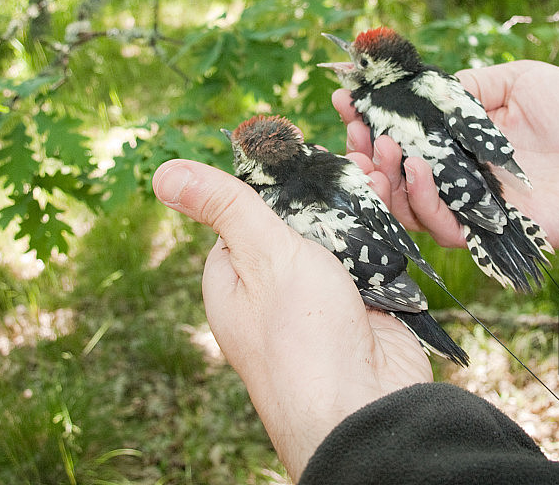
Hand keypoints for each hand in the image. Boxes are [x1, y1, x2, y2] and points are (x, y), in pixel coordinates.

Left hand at [152, 160, 431, 480]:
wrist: (364, 407)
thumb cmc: (302, 334)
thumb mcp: (261, 255)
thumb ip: (225, 206)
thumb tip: (163, 173)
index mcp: (234, 276)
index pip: (248, 211)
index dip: (281, 179)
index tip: (310, 150)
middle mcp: (274, 288)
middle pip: (301, 220)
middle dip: (331, 189)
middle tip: (363, 156)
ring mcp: (321, 298)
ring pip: (340, 236)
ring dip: (362, 205)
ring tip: (385, 167)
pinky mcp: (361, 306)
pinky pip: (370, 259)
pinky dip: (383, 233)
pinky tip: (396, 202)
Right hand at [333, 60, 558, 249]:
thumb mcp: (515, 80)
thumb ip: (465, 88)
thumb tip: (416, 90)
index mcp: (461, 143)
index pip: (405, 137)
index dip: (372, 121)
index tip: (345, 101)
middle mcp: (460, 178)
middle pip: (397, 176)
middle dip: (368, 154)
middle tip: (355, 133)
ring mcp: (473, 208)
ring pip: (410, 206)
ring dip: (387, 179)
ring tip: (381, 148)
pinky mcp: (491, 234)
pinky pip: (444, 227)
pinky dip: (423, 202)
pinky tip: (418, 168)